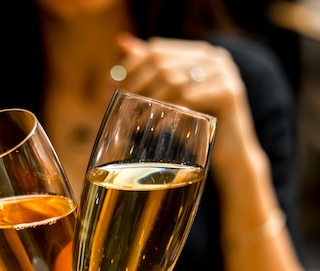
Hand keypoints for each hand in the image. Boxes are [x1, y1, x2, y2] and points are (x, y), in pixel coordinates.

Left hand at [114, 34, 257, 176]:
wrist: (232, 155)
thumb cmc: (197, 127)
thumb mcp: (172, 99)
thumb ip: (152, 70)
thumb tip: (121, 43)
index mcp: (199, 53)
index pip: (156, 49)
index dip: (130, 67)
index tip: (111, 87)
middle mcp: (213, 57)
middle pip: (163, 62)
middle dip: (136, 85)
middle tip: (122, 106)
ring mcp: (224, 73)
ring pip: (174, 80)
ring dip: (150, 102)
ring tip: (136, 121)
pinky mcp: (230, 93)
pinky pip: (189, 99)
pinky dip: (168, 114)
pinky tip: (156, 129)